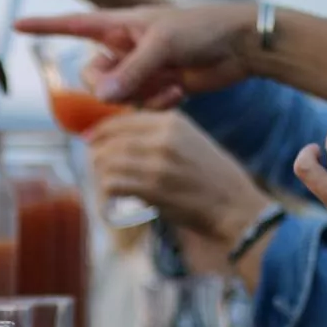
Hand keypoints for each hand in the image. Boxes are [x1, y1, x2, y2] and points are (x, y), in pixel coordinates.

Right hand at [16, 2, 256, 104]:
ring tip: (172, 82)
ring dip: (142, 95)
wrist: (242, 45)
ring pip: (116, 96)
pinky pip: (138, 105)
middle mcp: (123, 47)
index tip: (16, 25)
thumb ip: (130, 73)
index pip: (72, 25)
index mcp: (119, 25)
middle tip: (136, 83)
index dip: (43, 26)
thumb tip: (103, 98)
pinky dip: (157, 102)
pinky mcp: (155, 87)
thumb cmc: (203, 29)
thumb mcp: (163, 46)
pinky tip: (180, 90)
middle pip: (91, 76)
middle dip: (111, 87)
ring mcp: (138, 69)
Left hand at [88, 111, 271, 245]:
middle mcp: (163, 137)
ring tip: (107, 183)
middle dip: (97, 155)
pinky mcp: (152, 188)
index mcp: (172, 121)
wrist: (234, 206)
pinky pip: (112, 183)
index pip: (120, 120)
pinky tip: (114, 196)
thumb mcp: (190, 140)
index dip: (100, 132)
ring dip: (101, 174)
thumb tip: (119, 135)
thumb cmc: (212, 177)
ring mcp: (157, 162)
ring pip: (106, 162)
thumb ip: (159, 134)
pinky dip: (107, 191)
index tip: (91, 141)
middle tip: (98, 167)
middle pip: (108, 142)